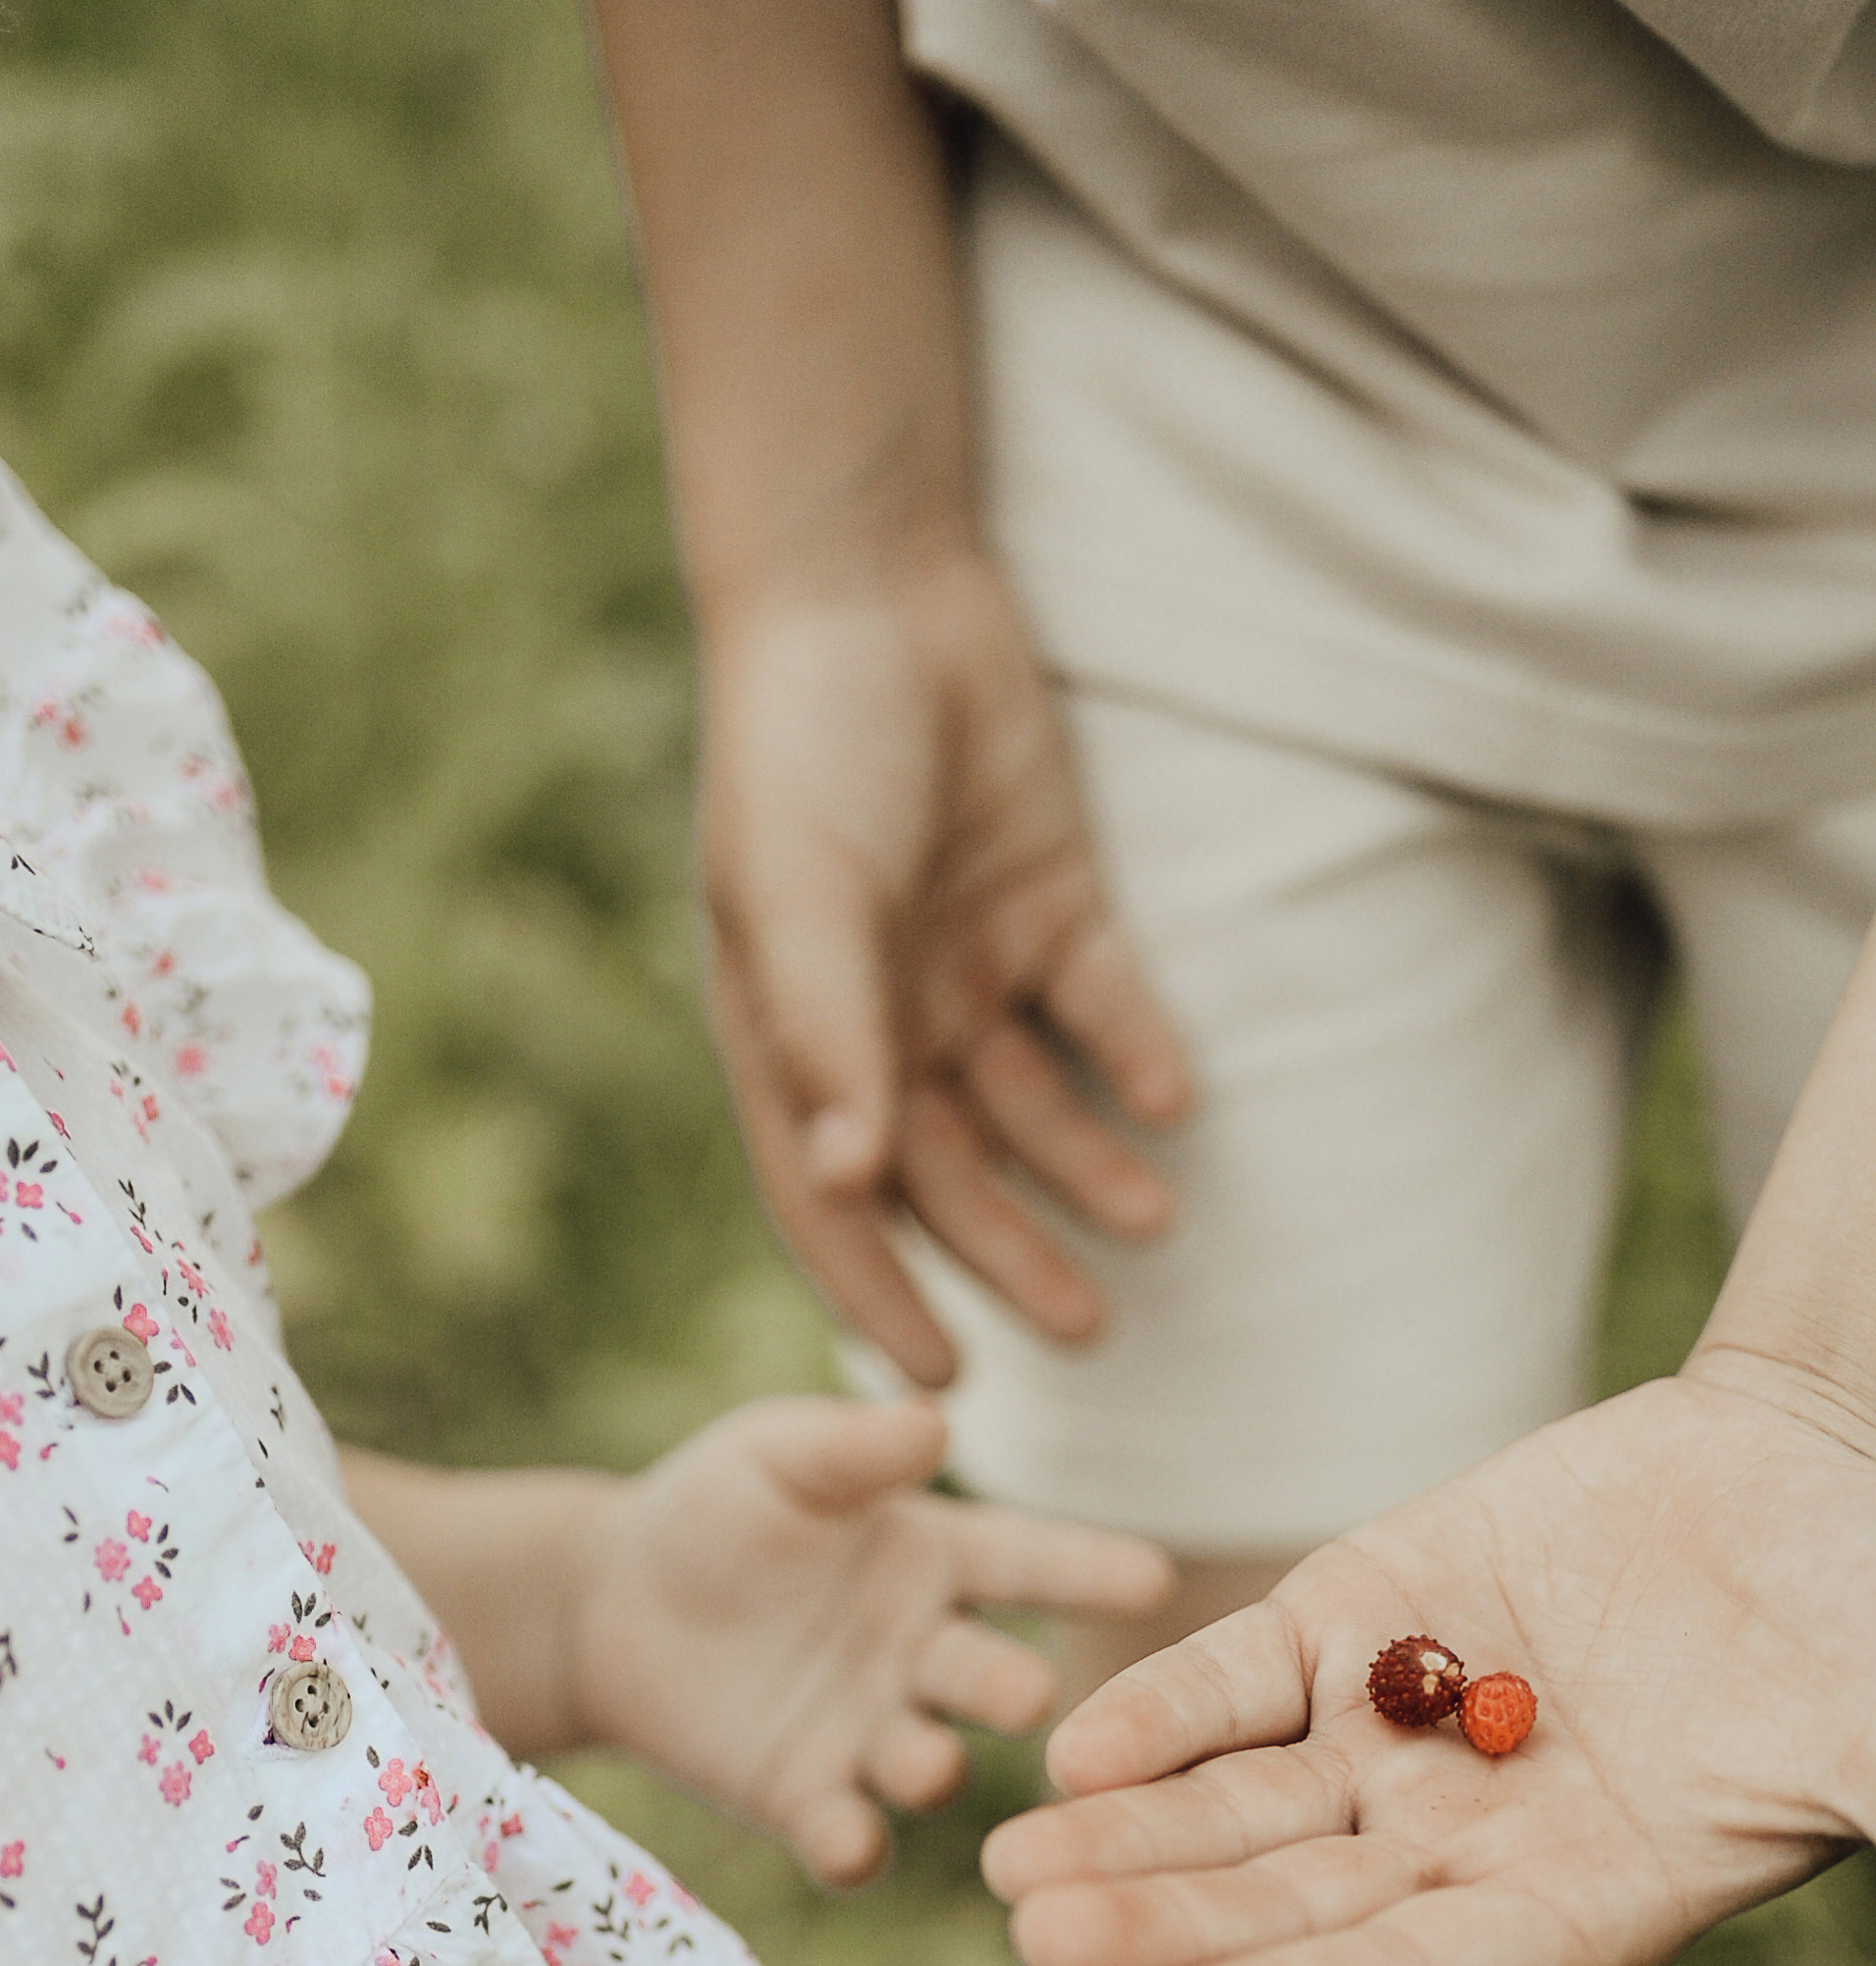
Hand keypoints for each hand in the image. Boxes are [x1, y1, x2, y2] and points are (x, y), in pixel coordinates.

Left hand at [575, 1394, 1170, 1880]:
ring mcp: (872, 1736)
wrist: (604, 1604)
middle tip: (1028, 1697)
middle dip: (1015, 1690)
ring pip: (928, 1764)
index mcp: (942, 1560)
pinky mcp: (806, 1800)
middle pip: (991, 1678)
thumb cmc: (713, 1509)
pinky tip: (850, 1846)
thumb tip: (935, 1424)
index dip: (1089, 1571)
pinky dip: (853, 1847)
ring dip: (934, 1768)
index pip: (1032, 1562)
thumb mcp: (777, 1457)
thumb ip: (853, 1449)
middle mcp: (927, 1656)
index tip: (1153, 1579)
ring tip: (928, 1763)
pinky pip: (847, 1836)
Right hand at [702, 551, 1188, 1385]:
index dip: (882, 1293)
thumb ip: (829, 1037)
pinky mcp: (1049, 904)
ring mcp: (964, 964)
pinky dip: (1137, 1056)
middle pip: (952, 1172)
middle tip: (1091, 1332)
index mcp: (790, 1036)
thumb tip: (852, 1176)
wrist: (870, 584)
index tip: (947, 1381)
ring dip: (1088, 1171)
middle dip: (1016, 1253)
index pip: (835, 1198)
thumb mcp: (802, 897)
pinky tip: (1176, 1104)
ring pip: (1035, 1107)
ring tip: (1153, 1223)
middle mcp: (878, 1021)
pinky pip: (1102, 1007)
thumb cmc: (803, 743)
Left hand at [982, 1356, 1875, 1965]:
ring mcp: (1393, 1744)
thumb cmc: (1855, 1618)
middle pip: (1291, 1913)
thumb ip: (1855, 1796)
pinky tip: (1073, 1748)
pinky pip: (1234, 1685)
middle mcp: (1462, 1854)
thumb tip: (1874, 1823)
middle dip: (1168, 1932)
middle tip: (1045, 1943)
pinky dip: (1160, 1713)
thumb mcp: (1862, 1732)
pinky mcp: (1348, 1629)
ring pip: (1236, 1812)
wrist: (1802, 1463)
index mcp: (1577, 1912)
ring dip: (1129, 1842)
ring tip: (1009, 1868)